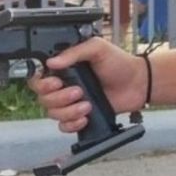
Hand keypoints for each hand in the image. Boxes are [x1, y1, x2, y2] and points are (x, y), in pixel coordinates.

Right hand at [27, 37, 146, 133]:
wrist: (138, 84)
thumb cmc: (119, 63)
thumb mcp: (97, 48)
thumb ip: (74, 52)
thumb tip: (52, 62)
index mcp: (64, 68)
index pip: (38, 78)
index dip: (42, 83)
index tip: (56, 82)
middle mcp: (64, 85)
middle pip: (43, 98)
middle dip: (59, 98)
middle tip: (78, 91)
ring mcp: (71, 102)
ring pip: (53, 113)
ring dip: (69, 111)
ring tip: (87, 105)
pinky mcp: (80, 116)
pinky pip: (64, 126)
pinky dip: (72, 124)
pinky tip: (85, 118)